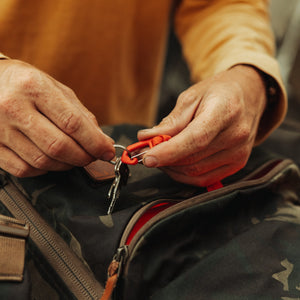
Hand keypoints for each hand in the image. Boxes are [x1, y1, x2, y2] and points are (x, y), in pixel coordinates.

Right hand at [0, 59, 114, 176]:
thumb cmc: (27, 85)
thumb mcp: (57, 89)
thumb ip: (81, 115)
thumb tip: (103, 142)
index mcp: (34, 87)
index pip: (72, 123)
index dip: (95, 142)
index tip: (107, 151)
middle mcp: (13, 107)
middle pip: (58, 146)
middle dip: (83, 157)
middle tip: (92, 156)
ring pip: (42, 161)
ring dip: (66, 165)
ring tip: (74, 157)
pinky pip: (24, 169)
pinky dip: (44, 170)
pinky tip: (51, 160)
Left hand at [138, 65, 266, 186]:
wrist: (248, 96)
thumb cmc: (218, 93)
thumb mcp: (191, 97)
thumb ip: (171, 121)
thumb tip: (147, 138)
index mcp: (225, 111)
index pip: (196, 139)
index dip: (169, 152)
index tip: (147, 158)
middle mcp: (236, 135)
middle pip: (193, 159)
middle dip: (165, 160)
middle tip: (147, 153)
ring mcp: (239, 153)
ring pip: (196, 173)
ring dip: (172, 168)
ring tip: (161, 155)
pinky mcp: (237, 164)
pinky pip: (204, 179)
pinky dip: (184, 175)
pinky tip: (175, 163)